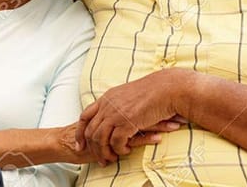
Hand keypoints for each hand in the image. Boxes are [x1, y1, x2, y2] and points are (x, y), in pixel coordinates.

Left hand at [75, 69, 192, 164]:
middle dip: (92, 148)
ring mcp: (116, 114)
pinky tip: (125, 151)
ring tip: (111, 159)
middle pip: (90, 131)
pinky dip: (119, 150)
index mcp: (107, 98)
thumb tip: (113, 114)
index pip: (84, 116)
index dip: (80, 132)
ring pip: (100, 139)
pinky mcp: (127, 123)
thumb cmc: (152, 91)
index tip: (79, 145)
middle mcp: (108, 106)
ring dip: (105, 152)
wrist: (166, 88)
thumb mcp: (128, 94)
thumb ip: (118, 103)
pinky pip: (116, 143)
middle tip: (100, 159)